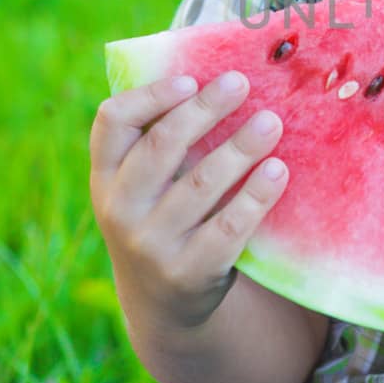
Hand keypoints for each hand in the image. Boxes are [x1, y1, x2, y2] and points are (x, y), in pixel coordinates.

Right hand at [89, 71, 288, 333]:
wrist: (163, 303)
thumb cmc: (163, 218)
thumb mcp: (143, 186)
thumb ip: (163, 141)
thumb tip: (219, 79)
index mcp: (106, 177)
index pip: (112, 123)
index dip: (151, 96)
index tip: (191, 80)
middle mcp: (120, 210)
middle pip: (162, 146)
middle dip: (204, 110)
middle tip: (241, 84)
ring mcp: (152, 245)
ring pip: (201, 184)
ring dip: (240, 148)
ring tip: (272, 122)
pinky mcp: (189, 273)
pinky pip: (228, 228)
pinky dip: (255, 196)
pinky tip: (277, 171)